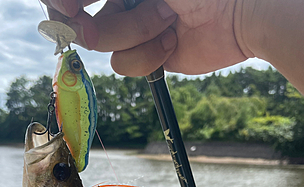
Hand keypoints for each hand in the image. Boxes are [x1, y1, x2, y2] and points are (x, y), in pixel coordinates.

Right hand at [43, 0, 249, 75]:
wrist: (242, 12)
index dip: (61, 2)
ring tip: (169, 19)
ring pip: (104, 44)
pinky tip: (172, 40)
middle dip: (100, 24)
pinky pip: (125, 64)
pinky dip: (147, 56)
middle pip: (79, 20)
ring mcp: (133, 29)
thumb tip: (65, 6)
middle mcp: (122, 0)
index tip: (69, 8)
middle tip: (116, 21)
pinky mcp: (148, 56)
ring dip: (137, 33)